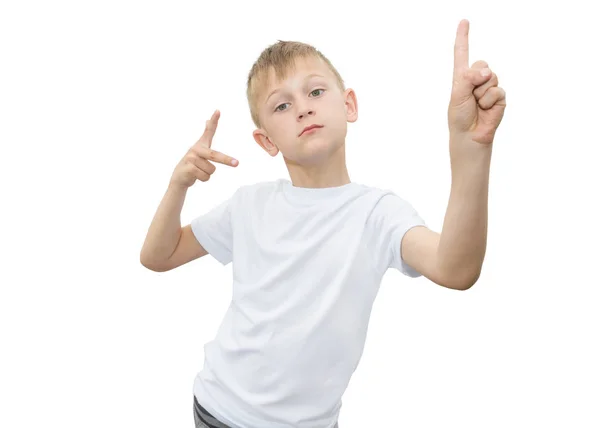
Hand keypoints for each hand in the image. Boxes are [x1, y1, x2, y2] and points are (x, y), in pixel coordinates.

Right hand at [170, 110, 238, 188]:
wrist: (179, 177)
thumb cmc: (194, 163)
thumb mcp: (200, 149)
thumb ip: (205, 136)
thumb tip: (207, 120)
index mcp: (201, 144)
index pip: (208, 131)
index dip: (213, 121)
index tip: (218, 111)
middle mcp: (195, 149)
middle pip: (215, 155)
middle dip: (227, 160)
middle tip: (237, 163)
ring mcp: (191, 158)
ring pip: (212, 170)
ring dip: (208, 174)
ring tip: (199, 171)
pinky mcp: (189, 168)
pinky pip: (206, 177)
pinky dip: (203, 179)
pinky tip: (195, 176)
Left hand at [447, 19, 505, 144]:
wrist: (470, 136)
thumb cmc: (459, 117)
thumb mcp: (457, 96)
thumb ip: (468, 79)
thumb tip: (485, 71)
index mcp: (461, 77)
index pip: (462, 54)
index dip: (463, 37)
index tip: (464, 21)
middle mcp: (476, 79)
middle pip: (481, 63)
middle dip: (475, 79)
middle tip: (470, 96)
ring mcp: (489, 87)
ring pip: (490, 77)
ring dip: (482, 93)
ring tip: (477, 105)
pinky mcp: (499, 97)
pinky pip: (497, 91)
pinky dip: (489, 101)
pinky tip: (485, 110)